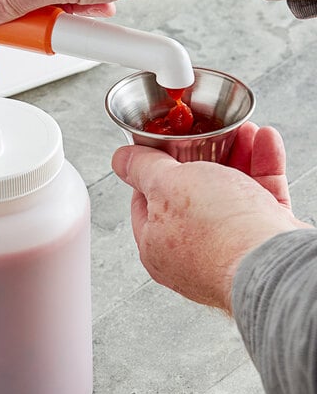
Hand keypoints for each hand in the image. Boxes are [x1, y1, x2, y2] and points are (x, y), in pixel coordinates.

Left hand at [112, 123, 311, 313]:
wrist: (273, 263)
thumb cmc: (215, 231)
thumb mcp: (166, 185)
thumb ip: (142, 168)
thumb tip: (121, 160)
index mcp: (156, 245)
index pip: (145, 202)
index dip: (153, 170)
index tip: (165, 147)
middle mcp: (190, 252)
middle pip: (190, 194)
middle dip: (201, 157)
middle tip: (206, 134)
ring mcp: (228, 249)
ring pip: (229, 193)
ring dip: (236, 155)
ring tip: (240, 130)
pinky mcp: (262, 242)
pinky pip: (260, 198)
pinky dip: (262, 167)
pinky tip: (263, 141)